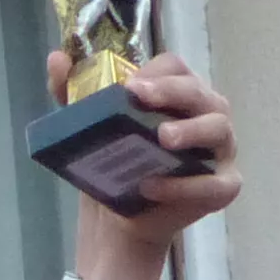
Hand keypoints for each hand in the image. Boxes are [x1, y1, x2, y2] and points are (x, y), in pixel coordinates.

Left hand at [44, 47, 237, 279]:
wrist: (116, 220)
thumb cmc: (113, 165)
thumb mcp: (87, 128)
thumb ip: (71, 92)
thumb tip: (56, 58)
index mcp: (179, 94)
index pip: (176, 69)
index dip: (156, 74)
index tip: (129, 87)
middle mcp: (207, 114)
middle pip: (200, 92)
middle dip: (172, 93)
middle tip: (141, 98)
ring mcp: (220, 150)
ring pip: (218, 128)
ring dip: (191, 130)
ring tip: (162, 138)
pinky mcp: (224, 186)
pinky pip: (215, 183)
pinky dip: (186, 185)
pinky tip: (153, 186)